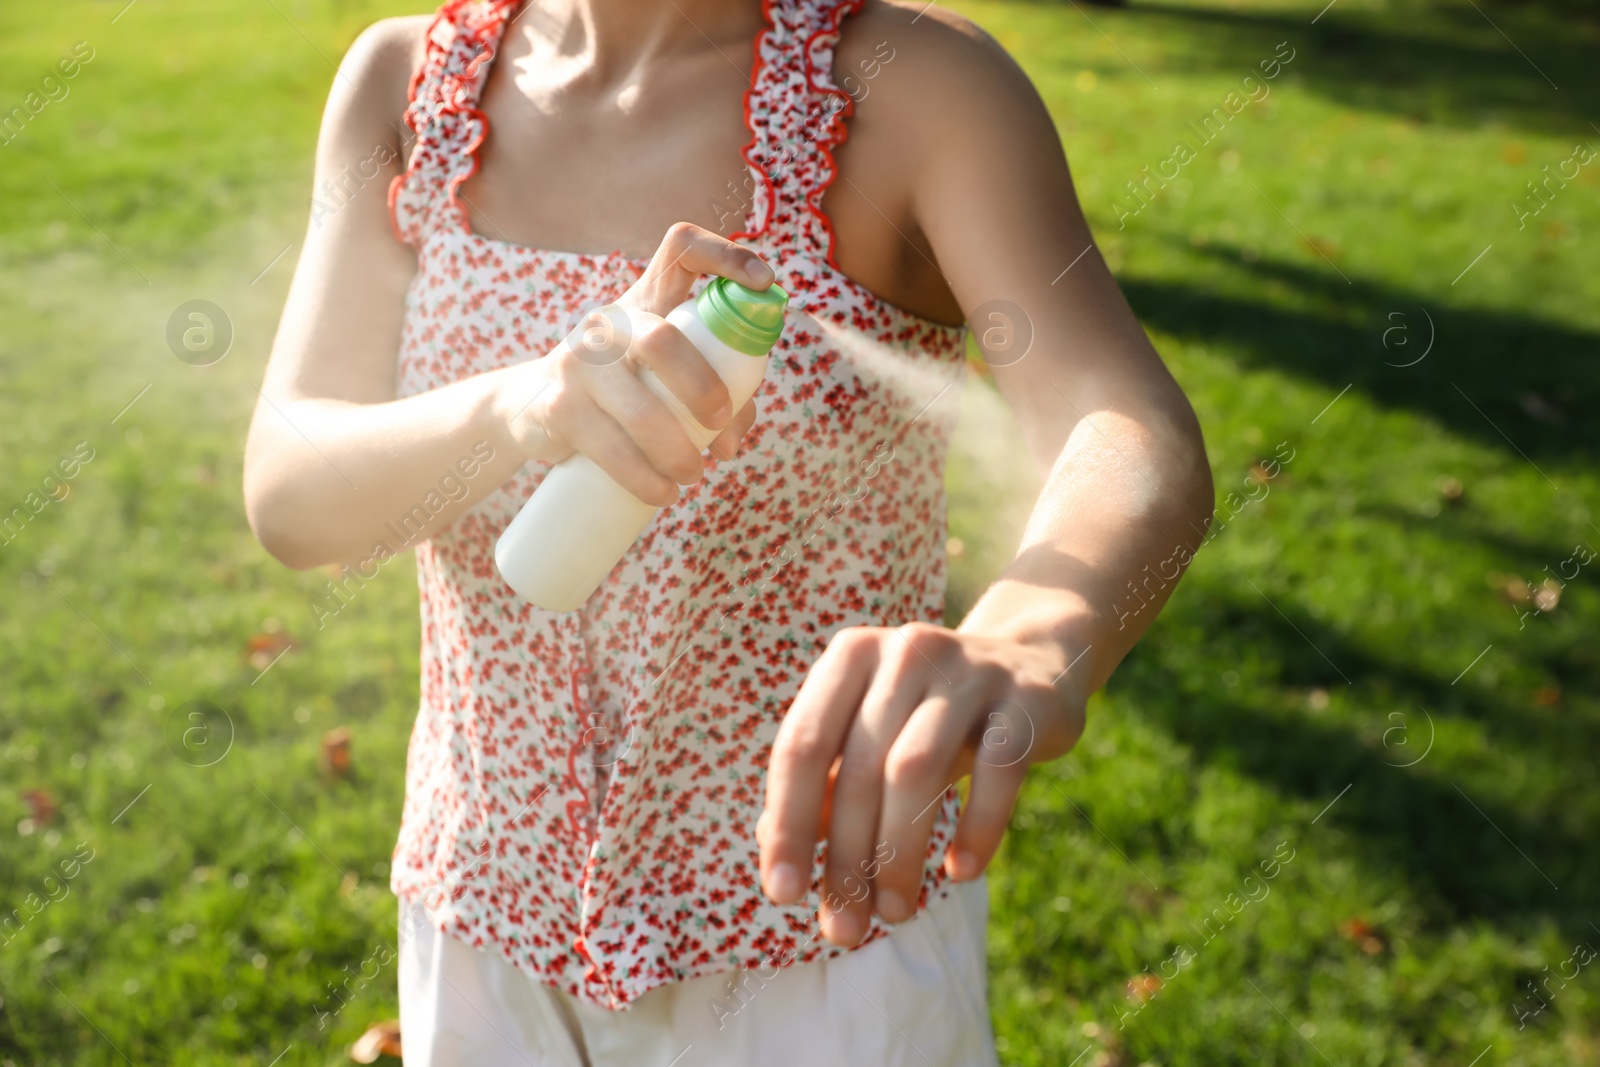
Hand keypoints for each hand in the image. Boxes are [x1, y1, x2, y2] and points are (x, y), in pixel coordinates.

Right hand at [496, 222, 773, 505]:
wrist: (527, 409)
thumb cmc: (617, 390)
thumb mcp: (660, 374)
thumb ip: (711, 389)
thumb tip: (730, 441)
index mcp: (645, 300)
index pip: (681, 247)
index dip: (727, 255)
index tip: (766, 282)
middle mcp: (611, 322)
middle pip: (664, 339)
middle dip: (704, 388)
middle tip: (719, 423)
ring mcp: (580, 362)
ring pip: (643, 410)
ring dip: (680, 453)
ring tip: (694, 475)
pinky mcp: (559, 407)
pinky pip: (613, 450)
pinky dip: (646, 480)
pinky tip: (662, 493)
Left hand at [758, 623, 1086, 944]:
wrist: (1031, 667)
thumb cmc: (928, 717)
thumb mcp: (873, 737)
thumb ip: (825, 784)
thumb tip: (776, 850)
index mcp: (852, 656)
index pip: (801, 745)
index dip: (788, 824)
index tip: (783, 895)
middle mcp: (905, 651)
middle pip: (860, 767)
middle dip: (848, 858)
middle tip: (846, 926)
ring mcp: (969, 670)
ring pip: (917, 770)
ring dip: (901, 854)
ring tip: (895, 912)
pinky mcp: (1027, 700)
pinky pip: (998, 771)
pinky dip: (977, 829)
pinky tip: (960, 873)